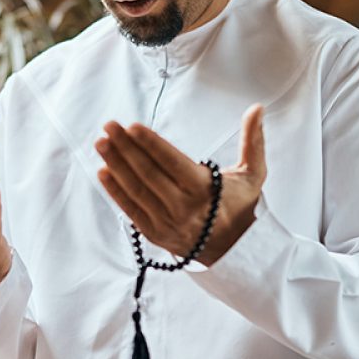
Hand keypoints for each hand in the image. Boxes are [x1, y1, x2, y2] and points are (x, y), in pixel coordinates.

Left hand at [94, 104, 265, 265]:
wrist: (233, 250)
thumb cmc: (240, 207)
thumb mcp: (253, 174)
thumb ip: (252, 140)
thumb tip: (257, 108)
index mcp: (204, 189)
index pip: (171, 162)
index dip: (150, 143)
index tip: (132, 127)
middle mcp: (182, 207)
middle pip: (148, 173)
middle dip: (125, 148)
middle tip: (109, 126)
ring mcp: (166, 222)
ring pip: (136, 189)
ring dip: (115, 165)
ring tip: (101, 143)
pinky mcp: (154, 233)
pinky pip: (130, 209)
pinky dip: (115, 190)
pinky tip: (104, 171)